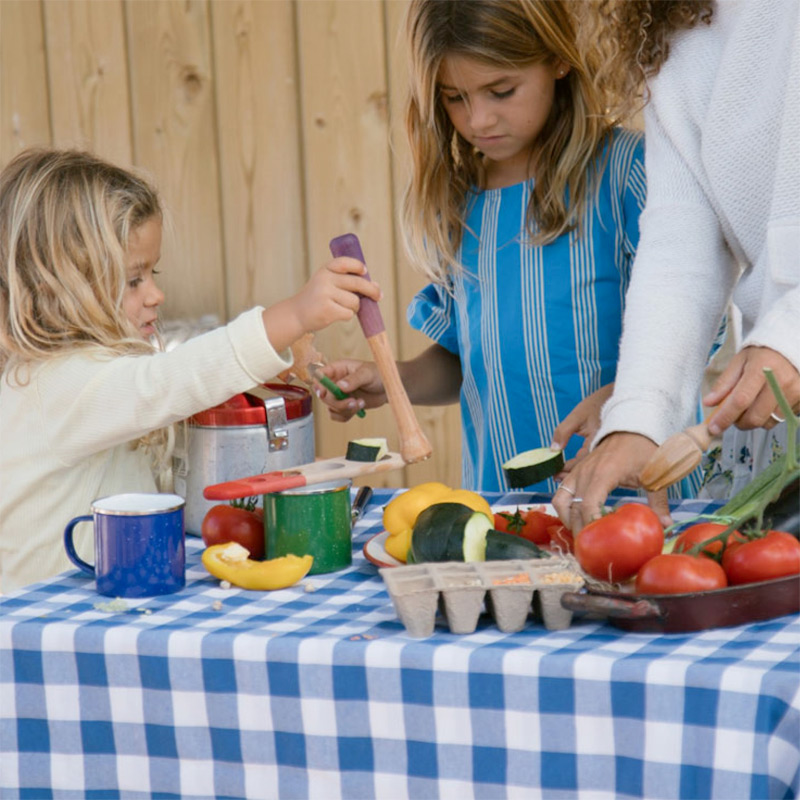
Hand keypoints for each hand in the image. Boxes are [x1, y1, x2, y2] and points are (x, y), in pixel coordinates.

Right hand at [293, 257, 380, 332]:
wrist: (297, 314)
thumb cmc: (318, 298)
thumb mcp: (328, 284)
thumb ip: (349, 282)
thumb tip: (376, 286)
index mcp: (325, 270)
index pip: (345, 263)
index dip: (357, 266)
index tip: (365, 272)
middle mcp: (325, 279)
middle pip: (357, 283)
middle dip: (371, 290)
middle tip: (379, 296)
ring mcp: (325, 294)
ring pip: (355, 301)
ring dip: (354, 307)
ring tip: (341, 307)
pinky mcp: (327, 310)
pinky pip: (348, 313)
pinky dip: (346, 315)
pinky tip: (335, 314)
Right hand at [316, 360, 385, 420]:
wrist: (389, 388)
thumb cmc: (379, 374)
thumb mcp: (367, 374)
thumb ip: (354, 379)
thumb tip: (340, 385)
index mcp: (338, 369)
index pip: (320, 375)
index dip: (318, 384)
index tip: (323, 393)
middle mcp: (335, 382)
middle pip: (324, 396)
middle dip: (337, 402)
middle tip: (352, 402)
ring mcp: (339, 395)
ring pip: (331, 407)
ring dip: (345, 410)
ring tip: (361, 403)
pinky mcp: (345, 405)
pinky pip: (338, 415)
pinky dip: (347, 415)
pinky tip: (360, 408)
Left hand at [550, 383, 613, 473]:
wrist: (623, 396)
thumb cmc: (600, 403)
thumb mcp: (578, 415)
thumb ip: (564, 432)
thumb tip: (553, 449)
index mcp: (597, 442)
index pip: (580, 464)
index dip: (565, 470)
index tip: (553, 473)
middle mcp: (605, 450)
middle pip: (587, 469)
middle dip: (570, 474)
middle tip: (556, 478)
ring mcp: (609, 449)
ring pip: (592, 466)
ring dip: (577, 471)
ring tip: (562, 474)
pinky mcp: (610, 447)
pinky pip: (596, 460)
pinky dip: (585, 463)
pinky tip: (576, 464)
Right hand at [552, 432, 670, 532]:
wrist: (631, 425)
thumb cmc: (644, 449)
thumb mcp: (654, 475)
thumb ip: (658, 502)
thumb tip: (665, 525)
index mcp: (604, 474)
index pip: (587, 505)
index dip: (589, 525)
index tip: (597, 541)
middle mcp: (586, 472)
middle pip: (571, 507)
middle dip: (577, 529)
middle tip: (589, 547)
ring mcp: (578, 470)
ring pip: (559, 500)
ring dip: (566, 518)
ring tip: (580, 533)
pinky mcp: (576, 470)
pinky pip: (561, 492)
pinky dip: (564, 507)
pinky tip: (576, 518)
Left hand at [703, 346, 799, 433]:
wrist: (790, 345)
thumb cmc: (761, 354)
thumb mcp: (738, 362)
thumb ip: (724, 383)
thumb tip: (709, 403)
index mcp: (761, 369)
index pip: (740, 400)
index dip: (725, 417)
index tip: (714, 427)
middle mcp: (781, 382)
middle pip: (756, 417)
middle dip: (739, 422)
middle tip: (733, 416)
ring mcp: (795, 391)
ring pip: (769, 422)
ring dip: (755, 420)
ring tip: (752, 405)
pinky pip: (783, 418)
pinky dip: (771, 415)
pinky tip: (769, 401)